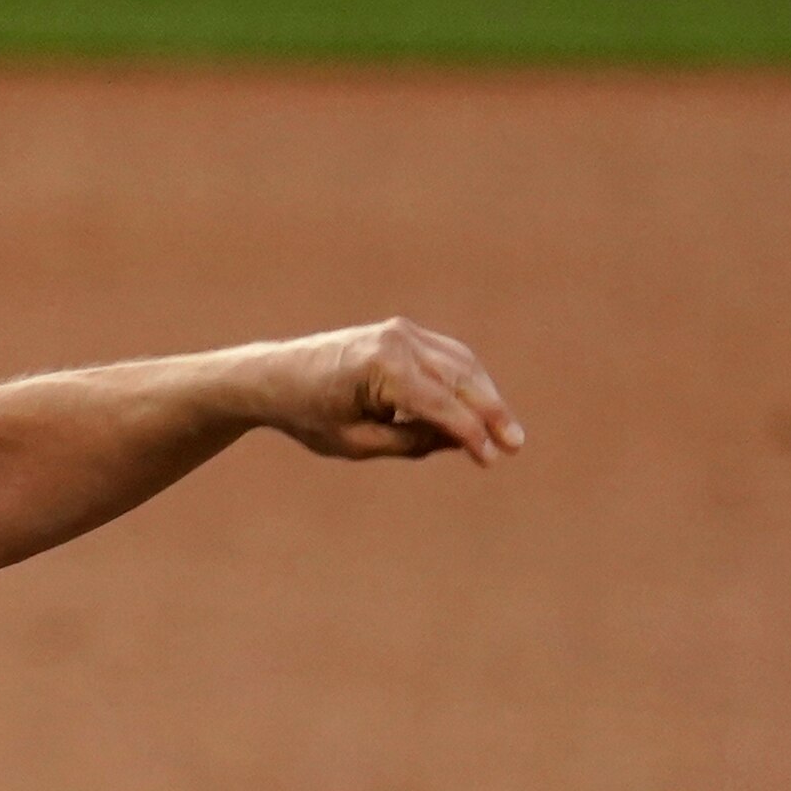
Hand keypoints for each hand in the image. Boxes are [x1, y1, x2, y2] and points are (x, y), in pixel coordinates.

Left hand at [257, 318, 525, 466]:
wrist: (274, 376)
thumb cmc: (308, 414)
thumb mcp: (356, 443)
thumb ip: (409, 442)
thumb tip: (459, 439)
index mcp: (381, 368)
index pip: (440, 404)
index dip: (470, 434)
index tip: (493, 458)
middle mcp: (396, 341)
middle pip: (460, 378)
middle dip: (491, 412)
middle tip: (517, 444)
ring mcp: (401, 332)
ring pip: (460, 364)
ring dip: (485, 396)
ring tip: (506, 432)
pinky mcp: (403, 333)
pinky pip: (447, 356)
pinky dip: (466, 380)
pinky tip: (481, 407)